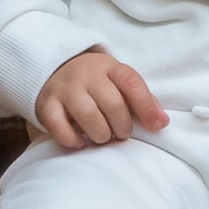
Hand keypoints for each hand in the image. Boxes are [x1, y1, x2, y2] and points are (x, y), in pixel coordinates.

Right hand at [36, 49, 167, 149]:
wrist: (53, 69)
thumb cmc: (95, 83)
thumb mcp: (118, 82)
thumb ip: (141, 99)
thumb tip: (162, 122)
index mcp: (109, 67)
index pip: (132, 83)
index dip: (147, 107)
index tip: (156, 126)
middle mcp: (86, 74)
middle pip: (113, 104)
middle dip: (122, 127)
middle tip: (121, 134)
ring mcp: (65, 88)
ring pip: (88, 116)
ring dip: (101, 134)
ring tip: (102, 137)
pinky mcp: (46, 104)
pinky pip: (59, 127)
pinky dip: (72, 139)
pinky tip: (79, 141)